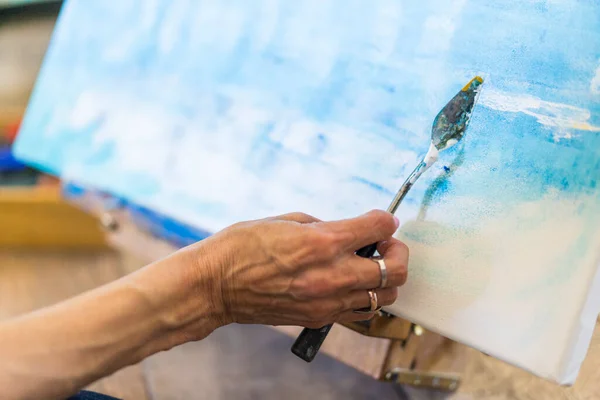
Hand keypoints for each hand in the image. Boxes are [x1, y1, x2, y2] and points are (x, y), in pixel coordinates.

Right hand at [196, 210, 408, 328]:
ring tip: (370, 267)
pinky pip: (359, 312)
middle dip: (398, 251)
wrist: (215, 286)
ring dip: (386, 279)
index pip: (378, 228)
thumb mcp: (285, 220)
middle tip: (386, 245)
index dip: (386, 220)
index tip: (383, 220)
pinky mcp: (318, 318)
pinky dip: (365, 297)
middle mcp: (331, 274)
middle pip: (396, 269)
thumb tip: (348, 229)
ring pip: (384, 297)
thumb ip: (324, 225)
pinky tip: (351, 284)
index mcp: (322, 242)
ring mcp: (327, 301)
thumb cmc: (242, 246)